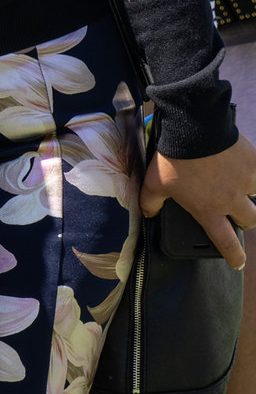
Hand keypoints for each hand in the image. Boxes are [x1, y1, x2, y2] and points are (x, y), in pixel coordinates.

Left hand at [146, 132, 255, 267]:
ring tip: (238, 188)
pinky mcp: (254, 165)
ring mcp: (245, 183)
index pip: (224, 241)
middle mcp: (231, 201)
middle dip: (244, 220)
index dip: (233, 255)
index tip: (237, 263)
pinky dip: (253, 173)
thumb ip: (151, 202)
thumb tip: (148, 214)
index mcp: (208, 210)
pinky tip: (245, 168)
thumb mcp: (154, 183)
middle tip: (236, 214)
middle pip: (249, 221)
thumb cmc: (174, 159)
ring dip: (249, 196)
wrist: (195, 131)